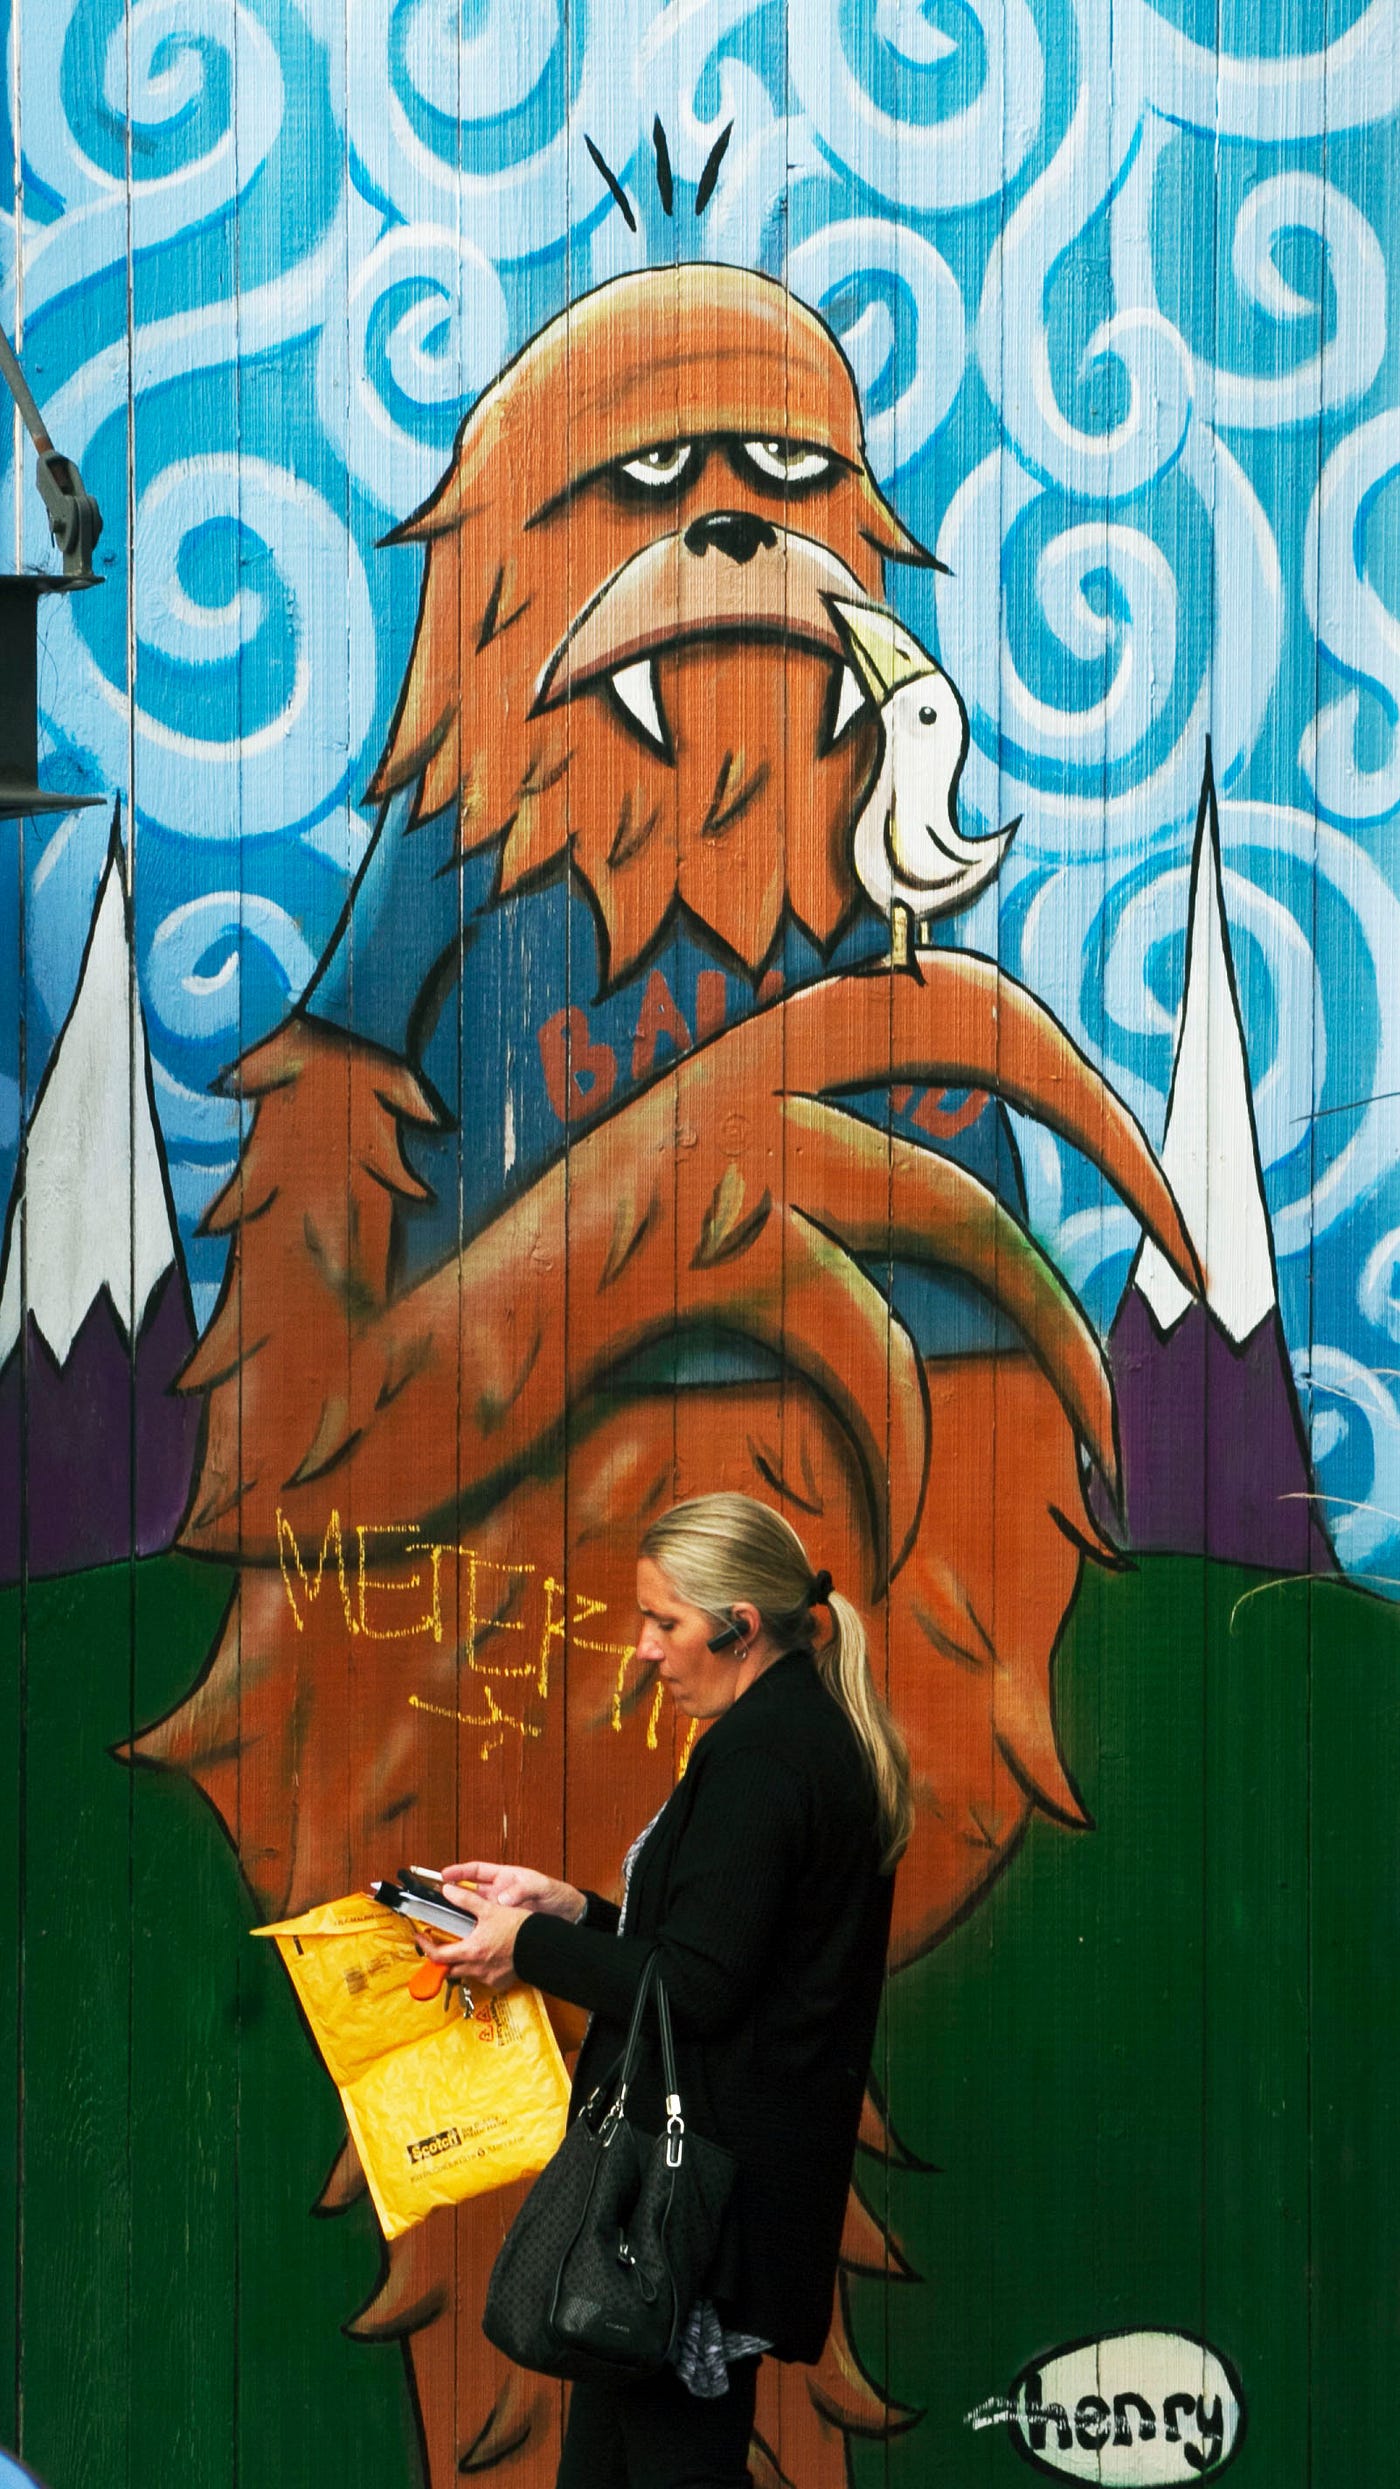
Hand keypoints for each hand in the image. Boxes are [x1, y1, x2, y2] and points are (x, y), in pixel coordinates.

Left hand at [416, 1897, 528, 1992]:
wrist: (543, 1945)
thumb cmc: (519, 1928)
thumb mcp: (490, 1909)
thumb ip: (466, 1900)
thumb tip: (448, 1890)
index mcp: (471, 1950)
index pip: (438, 1956)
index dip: (426, 1947)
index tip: (422, 1938)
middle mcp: (477, 1968)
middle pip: (449, 1969)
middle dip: (442, 1959)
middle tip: (440, 1946)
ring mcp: (488, 1977)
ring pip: (466, 1973)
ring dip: (462, 1963)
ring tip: (466, 1948)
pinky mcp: (499, 1982)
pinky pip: (483, 1978)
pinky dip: (480, 1969)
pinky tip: (486, 1957)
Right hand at [442, 1861, 586, 1921]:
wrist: (570, 1915)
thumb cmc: (556, 1894)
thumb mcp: (541, 1886)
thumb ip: (522, 1889)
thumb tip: (503, 1897)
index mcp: (505, 1878)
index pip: (476, 1871)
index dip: (459, 1871)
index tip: (444, 1875)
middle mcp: (499, 1894)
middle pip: (470, 1894)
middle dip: (453, 1897)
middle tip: (437, 1902)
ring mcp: (500, 1911)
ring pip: (474, 1914)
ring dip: (462, 1919)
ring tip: (448, 1925)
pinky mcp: (505, 1927)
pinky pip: (486, 1929)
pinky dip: (477, 1934)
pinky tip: (469, 1941)